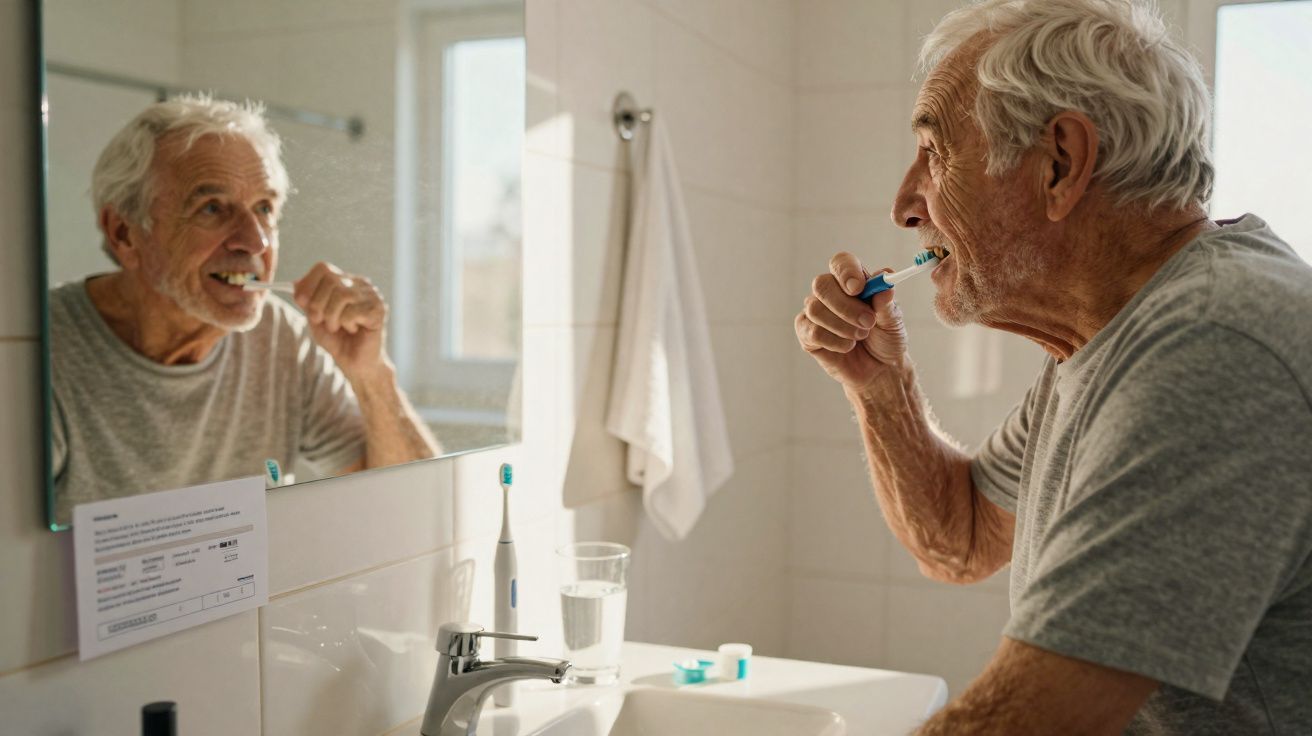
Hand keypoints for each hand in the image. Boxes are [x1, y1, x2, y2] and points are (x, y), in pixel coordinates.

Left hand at [294, 261, 388, 380]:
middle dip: (318, 304)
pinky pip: (352, 311)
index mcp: (345, 281)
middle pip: (331, 280)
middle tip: (321, 321)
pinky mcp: (379, 310)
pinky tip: (354, 330)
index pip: (323, 268)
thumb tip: (296, 284)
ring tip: (338, 327)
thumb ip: (307, 301)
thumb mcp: (315, 318)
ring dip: (332, 317)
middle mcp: (360, 284)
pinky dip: (347, 324)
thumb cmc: (337, 341)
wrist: (356, 364)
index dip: (308, 284)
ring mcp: (372, 295)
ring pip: (342, 295)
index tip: (301, 303)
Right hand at [794, 251, 908, 390]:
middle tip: (867, 322)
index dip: (846, 272)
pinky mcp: (807, 334)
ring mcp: (816, 313)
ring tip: (860, 336)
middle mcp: (831, 293)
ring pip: (815, 309)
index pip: (841, 263)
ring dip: (843, 326)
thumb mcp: (894, 322)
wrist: (879, 370)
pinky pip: (812, 331)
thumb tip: (885, 284)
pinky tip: (846, 347)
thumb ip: (887, 303)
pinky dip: (834, 341)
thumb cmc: (886, 339)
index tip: (858, 288)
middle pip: (822, 284)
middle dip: (845, 306)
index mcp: (852, 281)